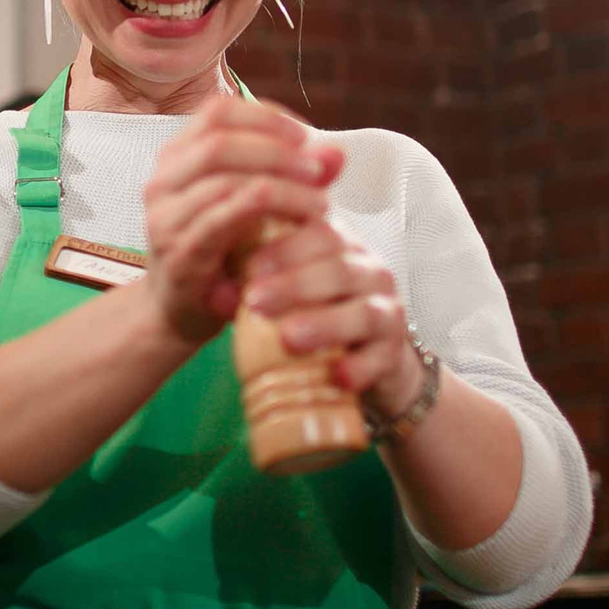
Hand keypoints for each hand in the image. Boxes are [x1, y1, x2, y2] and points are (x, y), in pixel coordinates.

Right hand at [139, 95, 341, 344]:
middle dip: (277, 150)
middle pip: (219, 141)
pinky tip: (302, 223)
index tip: (306, 136)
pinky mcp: (180, 255)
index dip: (266, 117)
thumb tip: (337, 150)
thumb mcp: (256, 206)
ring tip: (320, 201)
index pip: (217, 113)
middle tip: (317, 170)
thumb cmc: (221, 254)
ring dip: (282, 186)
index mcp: (176, 158)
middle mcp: (162, 182)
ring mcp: (165, 219)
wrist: (181, 313)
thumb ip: (294, 176)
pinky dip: (270, 215)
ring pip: (224, 180)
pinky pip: (223, 221)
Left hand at [238, 219, 425, 413]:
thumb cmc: (315, 316)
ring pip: (363, 311)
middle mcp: (368, 272)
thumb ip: (254, 287)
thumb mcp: (286, 295)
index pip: (318, 231)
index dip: (284, 247)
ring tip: (288, 338)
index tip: (248, 266)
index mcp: (340, 248)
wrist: (366, 361)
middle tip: (255, 302)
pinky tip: (338, 376)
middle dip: (294, 284)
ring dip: (325, 324)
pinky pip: (382, 357)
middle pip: (338, 269)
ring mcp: (386, 311)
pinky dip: (359, 367)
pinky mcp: (394, 352)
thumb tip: (214, 296)